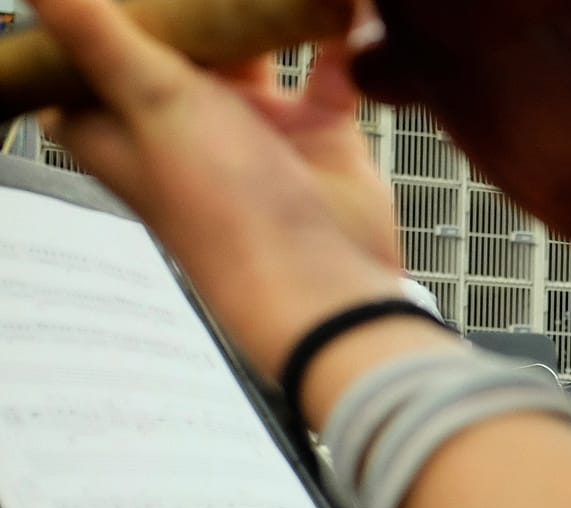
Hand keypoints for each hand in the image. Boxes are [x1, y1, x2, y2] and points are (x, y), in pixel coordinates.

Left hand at [31, 0, 402, 378]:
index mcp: (126, 123)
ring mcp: (255, 125)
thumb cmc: (225, 213)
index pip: (90, 57)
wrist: (323, 279)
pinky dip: (334, 36)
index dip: (101, 19)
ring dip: (262, 9)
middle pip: (177, 41)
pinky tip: (343, 5)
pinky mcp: (316, 130)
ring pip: (252, 46)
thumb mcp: (150, 104)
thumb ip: (96, 35)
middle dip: (192, 2)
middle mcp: (187, 123)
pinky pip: (326, 68)